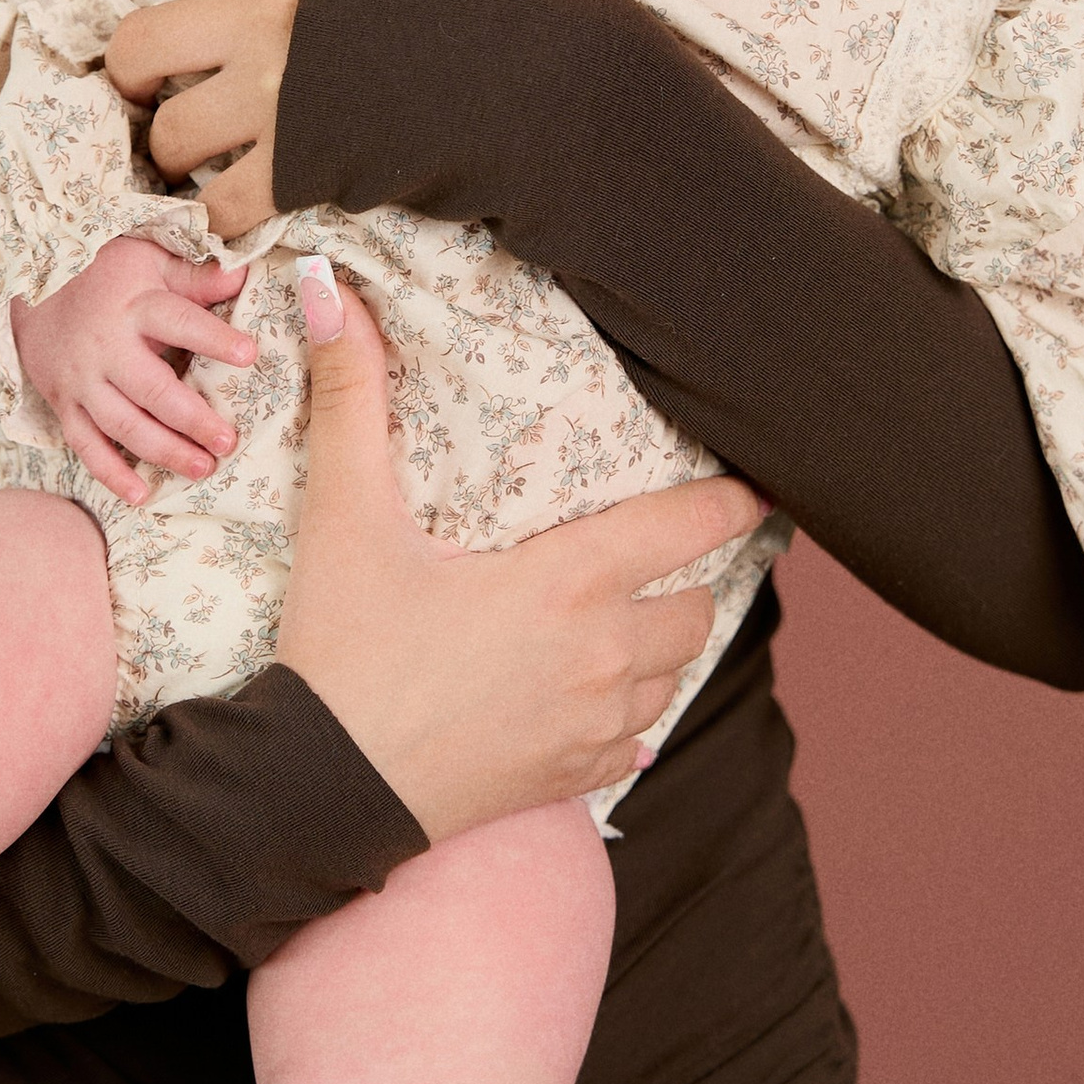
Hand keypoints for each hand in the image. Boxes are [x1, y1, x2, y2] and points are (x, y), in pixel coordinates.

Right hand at [8, 240, 257, 504]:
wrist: (28, 291)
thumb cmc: (104, 275)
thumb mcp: (147, 260)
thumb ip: (193, 275)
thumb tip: (241, 276)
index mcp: (134, 306)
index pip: (178, 321)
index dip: (213, 338)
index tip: (248, 354)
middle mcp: (106, 347)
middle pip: (151, 388)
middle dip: (191, 419)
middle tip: (227, 441)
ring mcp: (81, 380)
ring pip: (122, 424)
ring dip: (163, 451)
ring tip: (202, 468)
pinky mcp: (64, 404)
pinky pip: (86, 445)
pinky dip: (111, 473)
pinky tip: (140, 495)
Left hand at [80, 0, 454, 238]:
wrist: (560, 89)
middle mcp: (267, 19)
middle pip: (138, 44)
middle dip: (129, 70)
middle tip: (148, 86)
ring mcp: (279, 100)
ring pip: (168, 133)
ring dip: (173, 148)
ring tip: (195, 153)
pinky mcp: (303, 171)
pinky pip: (219, 203)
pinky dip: (217, 213)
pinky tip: (234, 206)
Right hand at [271, 274, 766, 838]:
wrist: (322, 791)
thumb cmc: (342, 650)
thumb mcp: (345, 519)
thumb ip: (350, 401)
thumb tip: (331, 292)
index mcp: (570, 581)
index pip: (688, 528)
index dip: (734, 503)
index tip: (761, 486)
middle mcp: (603, 653)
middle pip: (693, 607)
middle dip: (682, 578)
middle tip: (658, 555)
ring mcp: (594, 725)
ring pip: (672, 674)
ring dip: (659, 645)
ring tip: (623, 619)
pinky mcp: (571, 779)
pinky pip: (635, 741)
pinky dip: (626, 717)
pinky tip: (595, 701)